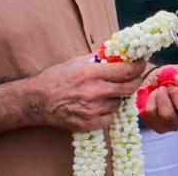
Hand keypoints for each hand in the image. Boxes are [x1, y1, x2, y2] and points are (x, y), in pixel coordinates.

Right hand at [29, 55, 145, 132]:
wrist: (37, 101)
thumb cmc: (58, 78)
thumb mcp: (79, 61)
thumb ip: (102, 58)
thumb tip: (123, 52)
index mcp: (92, 73)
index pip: (127, 70)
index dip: (138, 66)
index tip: (140, 63)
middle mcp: (94, 92)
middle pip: (129, 88)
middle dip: (134, 81)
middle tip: (132, 77)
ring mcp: (91, 110)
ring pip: (119, 103)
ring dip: (117, 97)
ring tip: (105, 92)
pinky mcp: (87, 124)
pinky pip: (110, 118)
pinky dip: (107, 112)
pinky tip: (98, 105)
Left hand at [139, 65, 177, 133]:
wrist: (153, 83)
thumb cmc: (172, 77)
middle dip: (176, 95)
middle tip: (169, 85)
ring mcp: (174, 124)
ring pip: (168, 116)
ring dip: (162, 98)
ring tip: (159, 89)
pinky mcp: (159, 127)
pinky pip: (153, 116)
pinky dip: (151, 101)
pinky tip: (152, 96)